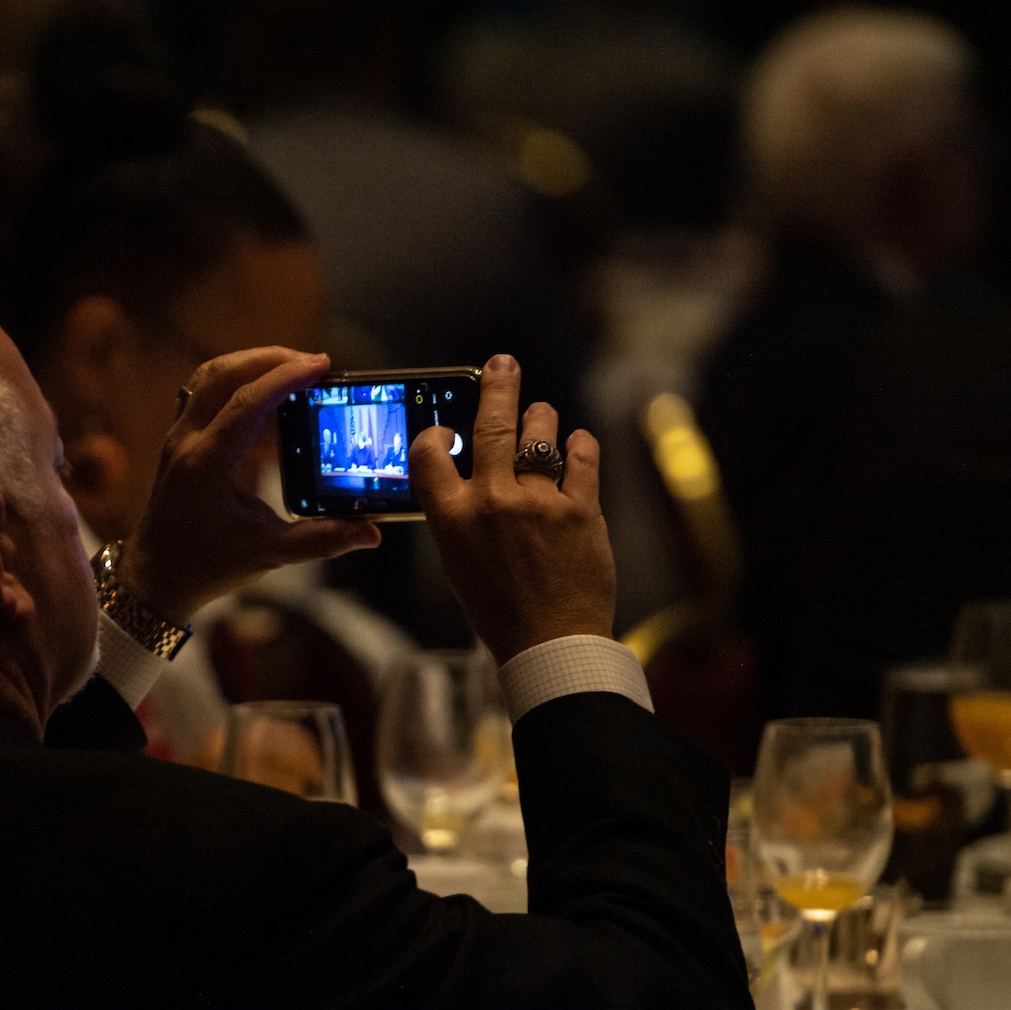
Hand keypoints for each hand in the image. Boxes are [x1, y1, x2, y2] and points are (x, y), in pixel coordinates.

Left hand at [120, 348, 380, 623]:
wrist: (156, 577)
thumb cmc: (206, 566)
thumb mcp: (268, 555)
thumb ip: (321, 540)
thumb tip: (370, 533)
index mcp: (207, 464)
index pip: (247, 402)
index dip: (287, 377)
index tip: (322, 365)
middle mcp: (187, 442)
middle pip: (224, 373)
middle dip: (271, 358)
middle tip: (314, 364)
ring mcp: (178, 437)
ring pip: (209, 375)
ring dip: (250, 362)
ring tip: (291, 368)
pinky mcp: (179, 440)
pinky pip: (202, 390)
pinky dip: (234, 378)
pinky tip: (262, 389)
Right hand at [410, 354, 614, 664]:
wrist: (551, 645)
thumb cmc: (501, 612)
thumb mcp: (459, 565)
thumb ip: (460, 518)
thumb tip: (469, 479)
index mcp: (453, 520)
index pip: (429, 454)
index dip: (434, 433)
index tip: (443, 428)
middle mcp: (492, 503)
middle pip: (492, 424)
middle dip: (499, 385)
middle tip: (503, 364)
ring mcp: (539, 503)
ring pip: (540, 433)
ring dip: (541, 419)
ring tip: (542, 417)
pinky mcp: (581, 509)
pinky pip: (581, 456)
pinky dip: (579, 445)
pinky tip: (576, 445)